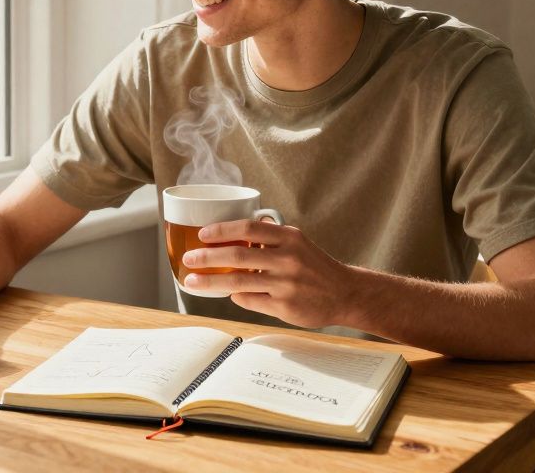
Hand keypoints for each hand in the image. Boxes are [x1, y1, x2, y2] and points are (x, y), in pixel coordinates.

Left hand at [182, 219, 357, 328]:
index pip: (248, 228)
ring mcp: (286, 284)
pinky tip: (230, 294)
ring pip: (238, 282)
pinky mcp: (285, 306)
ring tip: (192, 281)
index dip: (221, 230)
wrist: (345, 293)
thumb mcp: (297, 242)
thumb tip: (232, 232)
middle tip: (189, 258)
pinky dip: (236, 296)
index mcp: (288, 237)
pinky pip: (249, 300)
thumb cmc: (315, 266)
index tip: (202, 234)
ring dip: (210, 282)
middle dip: (207, 257)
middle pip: (238, 256)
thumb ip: (268, 236)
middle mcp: (288, 259)